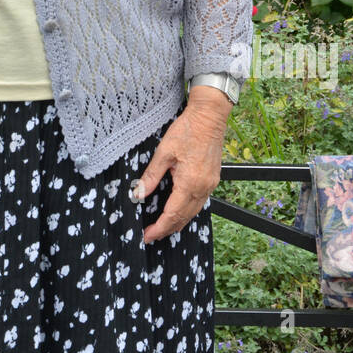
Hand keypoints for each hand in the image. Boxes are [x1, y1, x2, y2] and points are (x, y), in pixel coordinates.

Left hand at [131, 89, 230, 242]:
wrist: (209, 116)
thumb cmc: (187, 130)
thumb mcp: (164, 152)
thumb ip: (151, 175)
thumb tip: (139, 194)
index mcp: (190, 183)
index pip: (172, 215)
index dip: (159, 228)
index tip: (147, 236)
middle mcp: (203, 188)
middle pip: (184, 217)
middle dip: (167, 229)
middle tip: (151, 235)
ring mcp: (210, 184)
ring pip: (193, 212)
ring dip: (178, 222)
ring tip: (163, 227)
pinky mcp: (212, 179)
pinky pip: (199, 202)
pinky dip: (187, 211)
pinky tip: (179, 210)